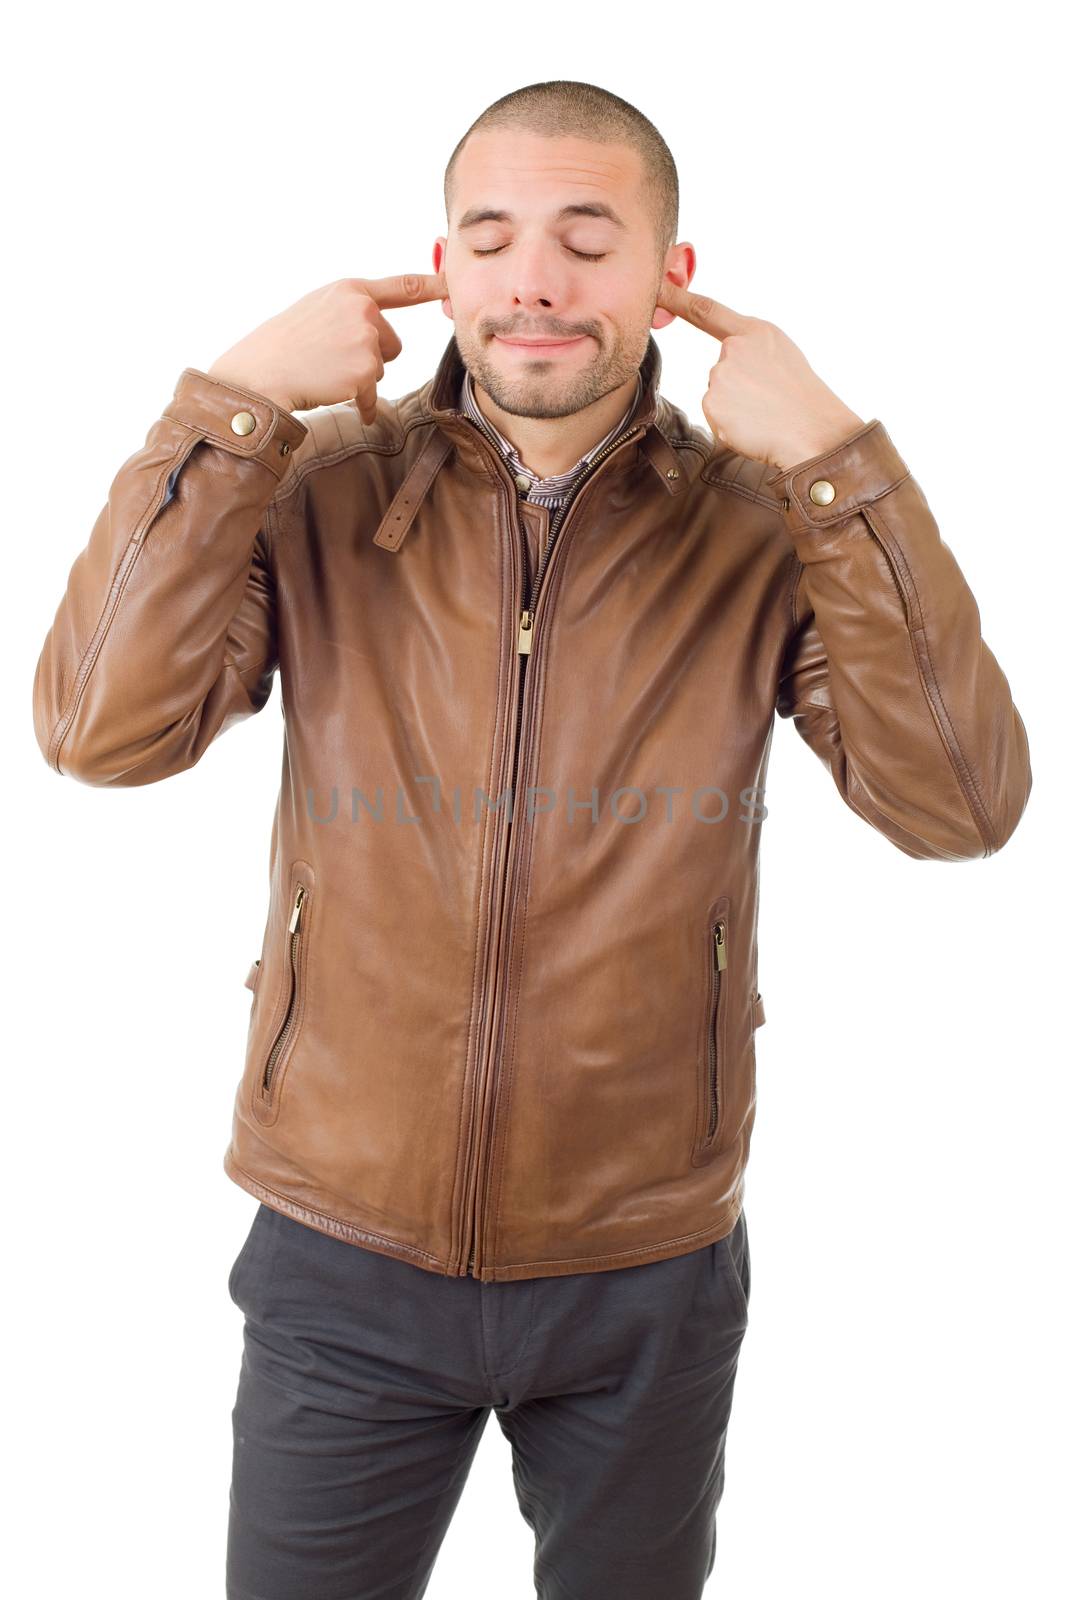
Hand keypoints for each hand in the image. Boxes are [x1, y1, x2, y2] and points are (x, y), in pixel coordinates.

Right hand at [207, 273, 447, 421]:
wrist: (260, 374)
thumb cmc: (285, 346)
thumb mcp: (319, 310)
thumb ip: (353, 311)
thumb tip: (384, 330)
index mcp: (349, 290)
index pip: (401, 287)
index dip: (432, 285)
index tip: (453, 283)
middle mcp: (361, 309)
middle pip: (391, 342)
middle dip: (369, 355)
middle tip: (328, 356)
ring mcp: (364, 338)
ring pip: (381, 366)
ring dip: (360, 376)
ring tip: (325, 370)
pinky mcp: (365, 369)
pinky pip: (371, 391)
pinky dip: (356, 400)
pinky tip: (329, 390)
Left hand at [655, 280, 865, 470]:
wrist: (813, 431)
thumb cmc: (802, 397)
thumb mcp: (782, 354)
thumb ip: (750, 347)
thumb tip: (728, 353)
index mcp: (755, 332)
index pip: (707, 311)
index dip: (678, 299)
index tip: (658, 289)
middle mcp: (733, 349)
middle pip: (721, 369)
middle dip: (740, 388)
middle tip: (769, 400)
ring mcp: (720, 376)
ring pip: (719, 394)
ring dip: (735, 407)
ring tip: (764, 413)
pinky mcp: (712, 403)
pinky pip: (716, 416)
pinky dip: (731, 424)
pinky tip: (753, 425)